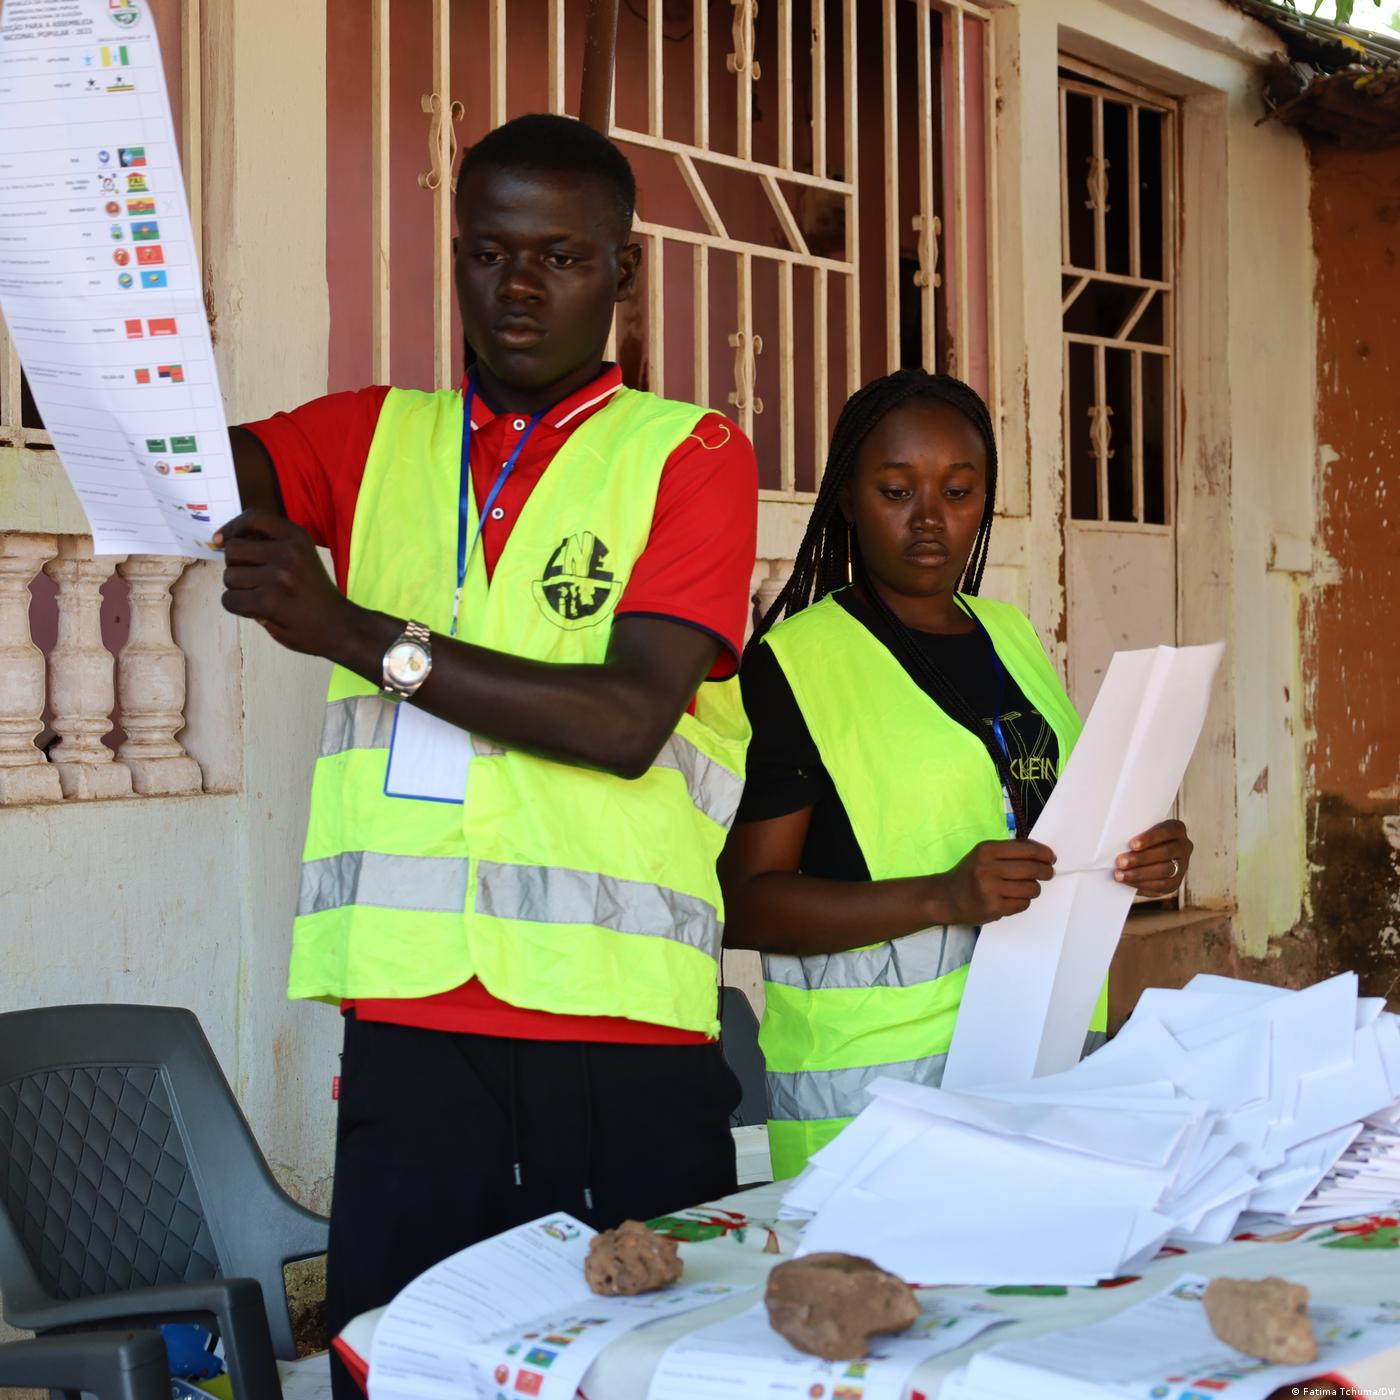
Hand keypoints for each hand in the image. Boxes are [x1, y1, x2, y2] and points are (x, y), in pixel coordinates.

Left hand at [215, 509, 353, 655]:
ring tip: (260, 598)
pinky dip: (238, 607)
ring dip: (238, 590)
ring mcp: (280, 575)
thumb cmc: (314, 595)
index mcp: (297, 536)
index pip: (254, 517)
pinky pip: (230, 600)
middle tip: (252, 580)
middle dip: (235, 566)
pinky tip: (258, 611)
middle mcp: (289, 551)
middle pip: (233, 549)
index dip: (232, 527)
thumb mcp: (301, 557)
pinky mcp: (271, 600)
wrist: (340, 627)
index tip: (222, 539)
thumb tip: (225, 541)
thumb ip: (271, 546)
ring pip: (229, 577)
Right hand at [940, 839, 1056, 924]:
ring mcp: (991, 890)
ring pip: (1031, 888)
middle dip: (1046, 871)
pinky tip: (1014, 898)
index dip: (1044, 854)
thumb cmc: (970, 873)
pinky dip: (1024, 901)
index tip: (1051, 858)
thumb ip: (1009, 851)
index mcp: (986, 850)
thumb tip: (1042, 853)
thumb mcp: (984, 854)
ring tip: (1027, 887)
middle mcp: (988, 869)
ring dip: (1034, 888)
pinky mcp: (994, 908)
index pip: (1026, 850)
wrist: (947, 898)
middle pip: (1032, 869)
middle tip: (1049, 873)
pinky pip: (1023, 904)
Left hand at [1114, 819, 1191, 896]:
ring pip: (1165, 871)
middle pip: (1165, 853)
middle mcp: (1183, 846)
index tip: (1132, 844)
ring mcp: (1182, 865)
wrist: (1148, 855)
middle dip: (1141, 859)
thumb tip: (1117, 840)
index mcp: (1176, 829)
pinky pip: (1162, 885)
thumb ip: (1134, 833)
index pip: (1166, 831)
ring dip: (1139, 874)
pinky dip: (1143, 884)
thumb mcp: (1140, 831)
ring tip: (1120, 875)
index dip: (1150, 838)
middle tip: (1120, 862)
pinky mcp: (1176, 882)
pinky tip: (1128, 881)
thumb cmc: (1141, 838)